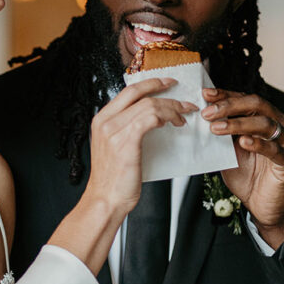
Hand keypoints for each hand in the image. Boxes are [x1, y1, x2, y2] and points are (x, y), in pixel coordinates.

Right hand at [88, 77, 195, 215]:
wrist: (106, 200)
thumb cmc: (112, 179)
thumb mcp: (114, 147)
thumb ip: (125, 129)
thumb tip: (151, 118)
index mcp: (101, 120)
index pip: (128, 91)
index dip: (150, 84)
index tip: (166, 83)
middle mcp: (105, 121)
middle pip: (138, 94)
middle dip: (164, 90)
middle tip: (182, 98)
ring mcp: (114, 131)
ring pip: (149, 106)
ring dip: (171, 108)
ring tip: (182, 117)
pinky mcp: (126, 142)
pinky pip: (150, 119)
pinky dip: (165, 117)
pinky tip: (171, 124)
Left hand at [202, 88, 283, 248]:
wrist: (260, 204)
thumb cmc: (246, 174)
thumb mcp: (228, 149)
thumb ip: (221, 132)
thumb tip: (201, 114)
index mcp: (267, 117)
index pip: (246, 99)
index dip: (226, 95)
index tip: (205, 94)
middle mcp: (280, 125)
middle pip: (257, 105)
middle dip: (230, 106)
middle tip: (208, 113)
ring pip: (265, 124)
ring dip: (238, 123)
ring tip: (217, 128)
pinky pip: (274, 149)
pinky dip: (258, 143)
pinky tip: (242, 142)